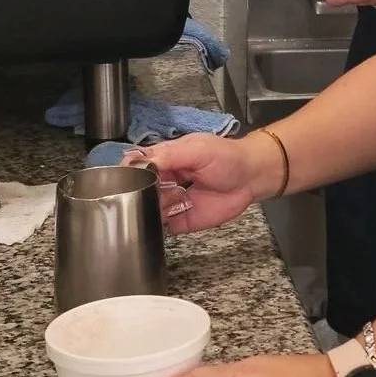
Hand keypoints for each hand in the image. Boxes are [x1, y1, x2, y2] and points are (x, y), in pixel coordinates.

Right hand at [126, 134, 278, 233]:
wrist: (251, 177)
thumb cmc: (226, 157)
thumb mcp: (198, 149)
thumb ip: (170, 155)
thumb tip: (139, 161)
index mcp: (164, 159)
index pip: (135, 166)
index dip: (128, 173)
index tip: (124, 179)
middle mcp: (163, 181)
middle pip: (137, 190)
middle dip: (136, 194)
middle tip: (147, 194)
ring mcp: (169, 202)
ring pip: (146, 209)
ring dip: (149, 209)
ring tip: (165, 202)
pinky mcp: (178, 221)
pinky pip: (160, 227)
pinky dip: (158, 226)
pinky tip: (165, 218)